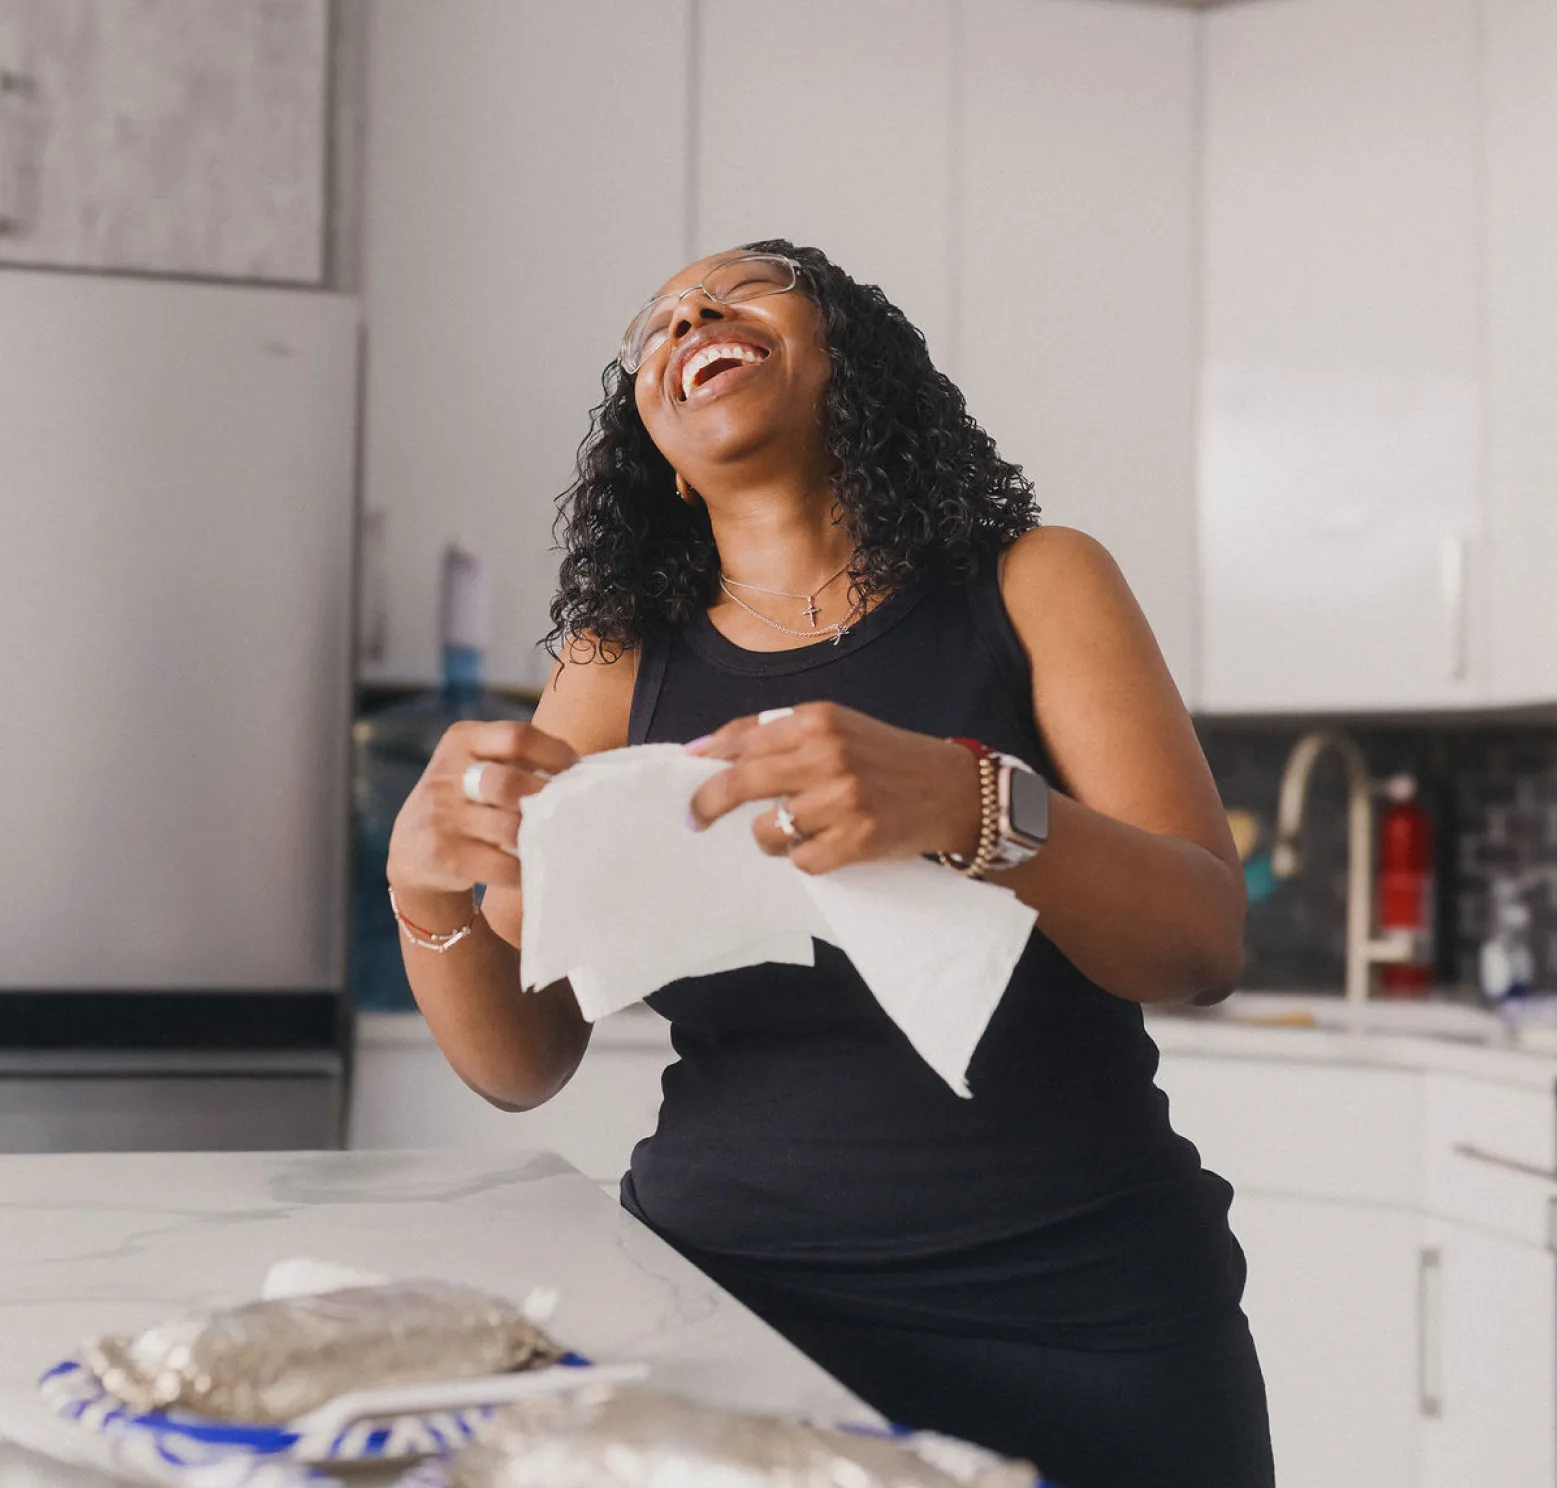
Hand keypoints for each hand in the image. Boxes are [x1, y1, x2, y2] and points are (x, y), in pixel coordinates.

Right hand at [386, 719, 578, 898]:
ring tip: (556, 838)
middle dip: (545, 798)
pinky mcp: (443, 855)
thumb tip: (584, 770)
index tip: (575, 771)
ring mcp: (441, 816)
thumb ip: (518, 759)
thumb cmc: (466, 799)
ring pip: (509, 828)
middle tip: (567, 810)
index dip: (555, 753)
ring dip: (539, 836)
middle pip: (509, 783)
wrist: (412, 848)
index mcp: (462, 740)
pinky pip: (502, 865)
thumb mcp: (477, 763)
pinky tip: (535, 865)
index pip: (517, 736)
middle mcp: (446, 774)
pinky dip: (525, 868)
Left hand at [686, 702, 981, 874]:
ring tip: (796, 830)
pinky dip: (805, 857)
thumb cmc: (884, 757)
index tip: (690, 776)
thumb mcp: (836, 727)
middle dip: (708, 805)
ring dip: (770, 837)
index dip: (709, 761)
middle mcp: (828, 754)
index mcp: (817, 719)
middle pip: (741, 784)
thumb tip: (702, 750)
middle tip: (695, 819)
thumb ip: (776, 734)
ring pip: (767, 831)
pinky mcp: (857, 839)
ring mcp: (843, 799)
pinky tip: (827, 843)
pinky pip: (801, 860)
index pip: (743, 740)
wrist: (952, 788)